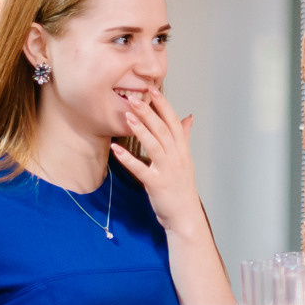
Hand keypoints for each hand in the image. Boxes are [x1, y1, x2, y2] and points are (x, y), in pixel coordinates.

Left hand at [110, 89, 204, 235]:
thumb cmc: (182, 187)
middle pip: (162, 129)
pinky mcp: (156, 184)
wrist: (185, 215)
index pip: (173, 121)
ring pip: (154, 145)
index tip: (152, 89)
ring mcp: (167, 170)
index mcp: (182, 149)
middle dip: (148, 112)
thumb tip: (189, 117)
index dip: (163, 104)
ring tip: (127, 116)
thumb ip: (184, 136)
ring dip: (140, 130)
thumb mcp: (186, 159)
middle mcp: (176, 157)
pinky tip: (115, 149)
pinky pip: (141, 169)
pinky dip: (128, 159)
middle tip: (133, 98)